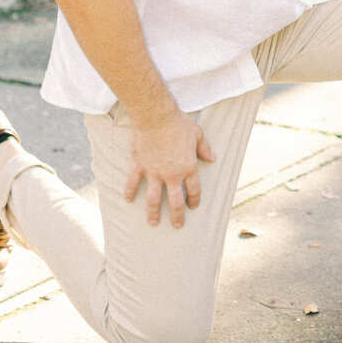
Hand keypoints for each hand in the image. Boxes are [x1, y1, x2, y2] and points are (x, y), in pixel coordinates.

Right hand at [124, 107, 215, 227]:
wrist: (155, 116)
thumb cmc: (178, 123)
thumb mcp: (197, 134)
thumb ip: (205, 148)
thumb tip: (213, 158)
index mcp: (188, 167)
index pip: (193, 190)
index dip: (194, 201)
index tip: (193, 207)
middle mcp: (172, 174)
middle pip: (175, 202)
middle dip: (177, 216)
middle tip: (177, 226)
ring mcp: (154, 172)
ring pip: (153, 199)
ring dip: (153, 213)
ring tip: (153, 223)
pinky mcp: (139, 167)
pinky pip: (133, 183)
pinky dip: (129, 192)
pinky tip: (128, 200)